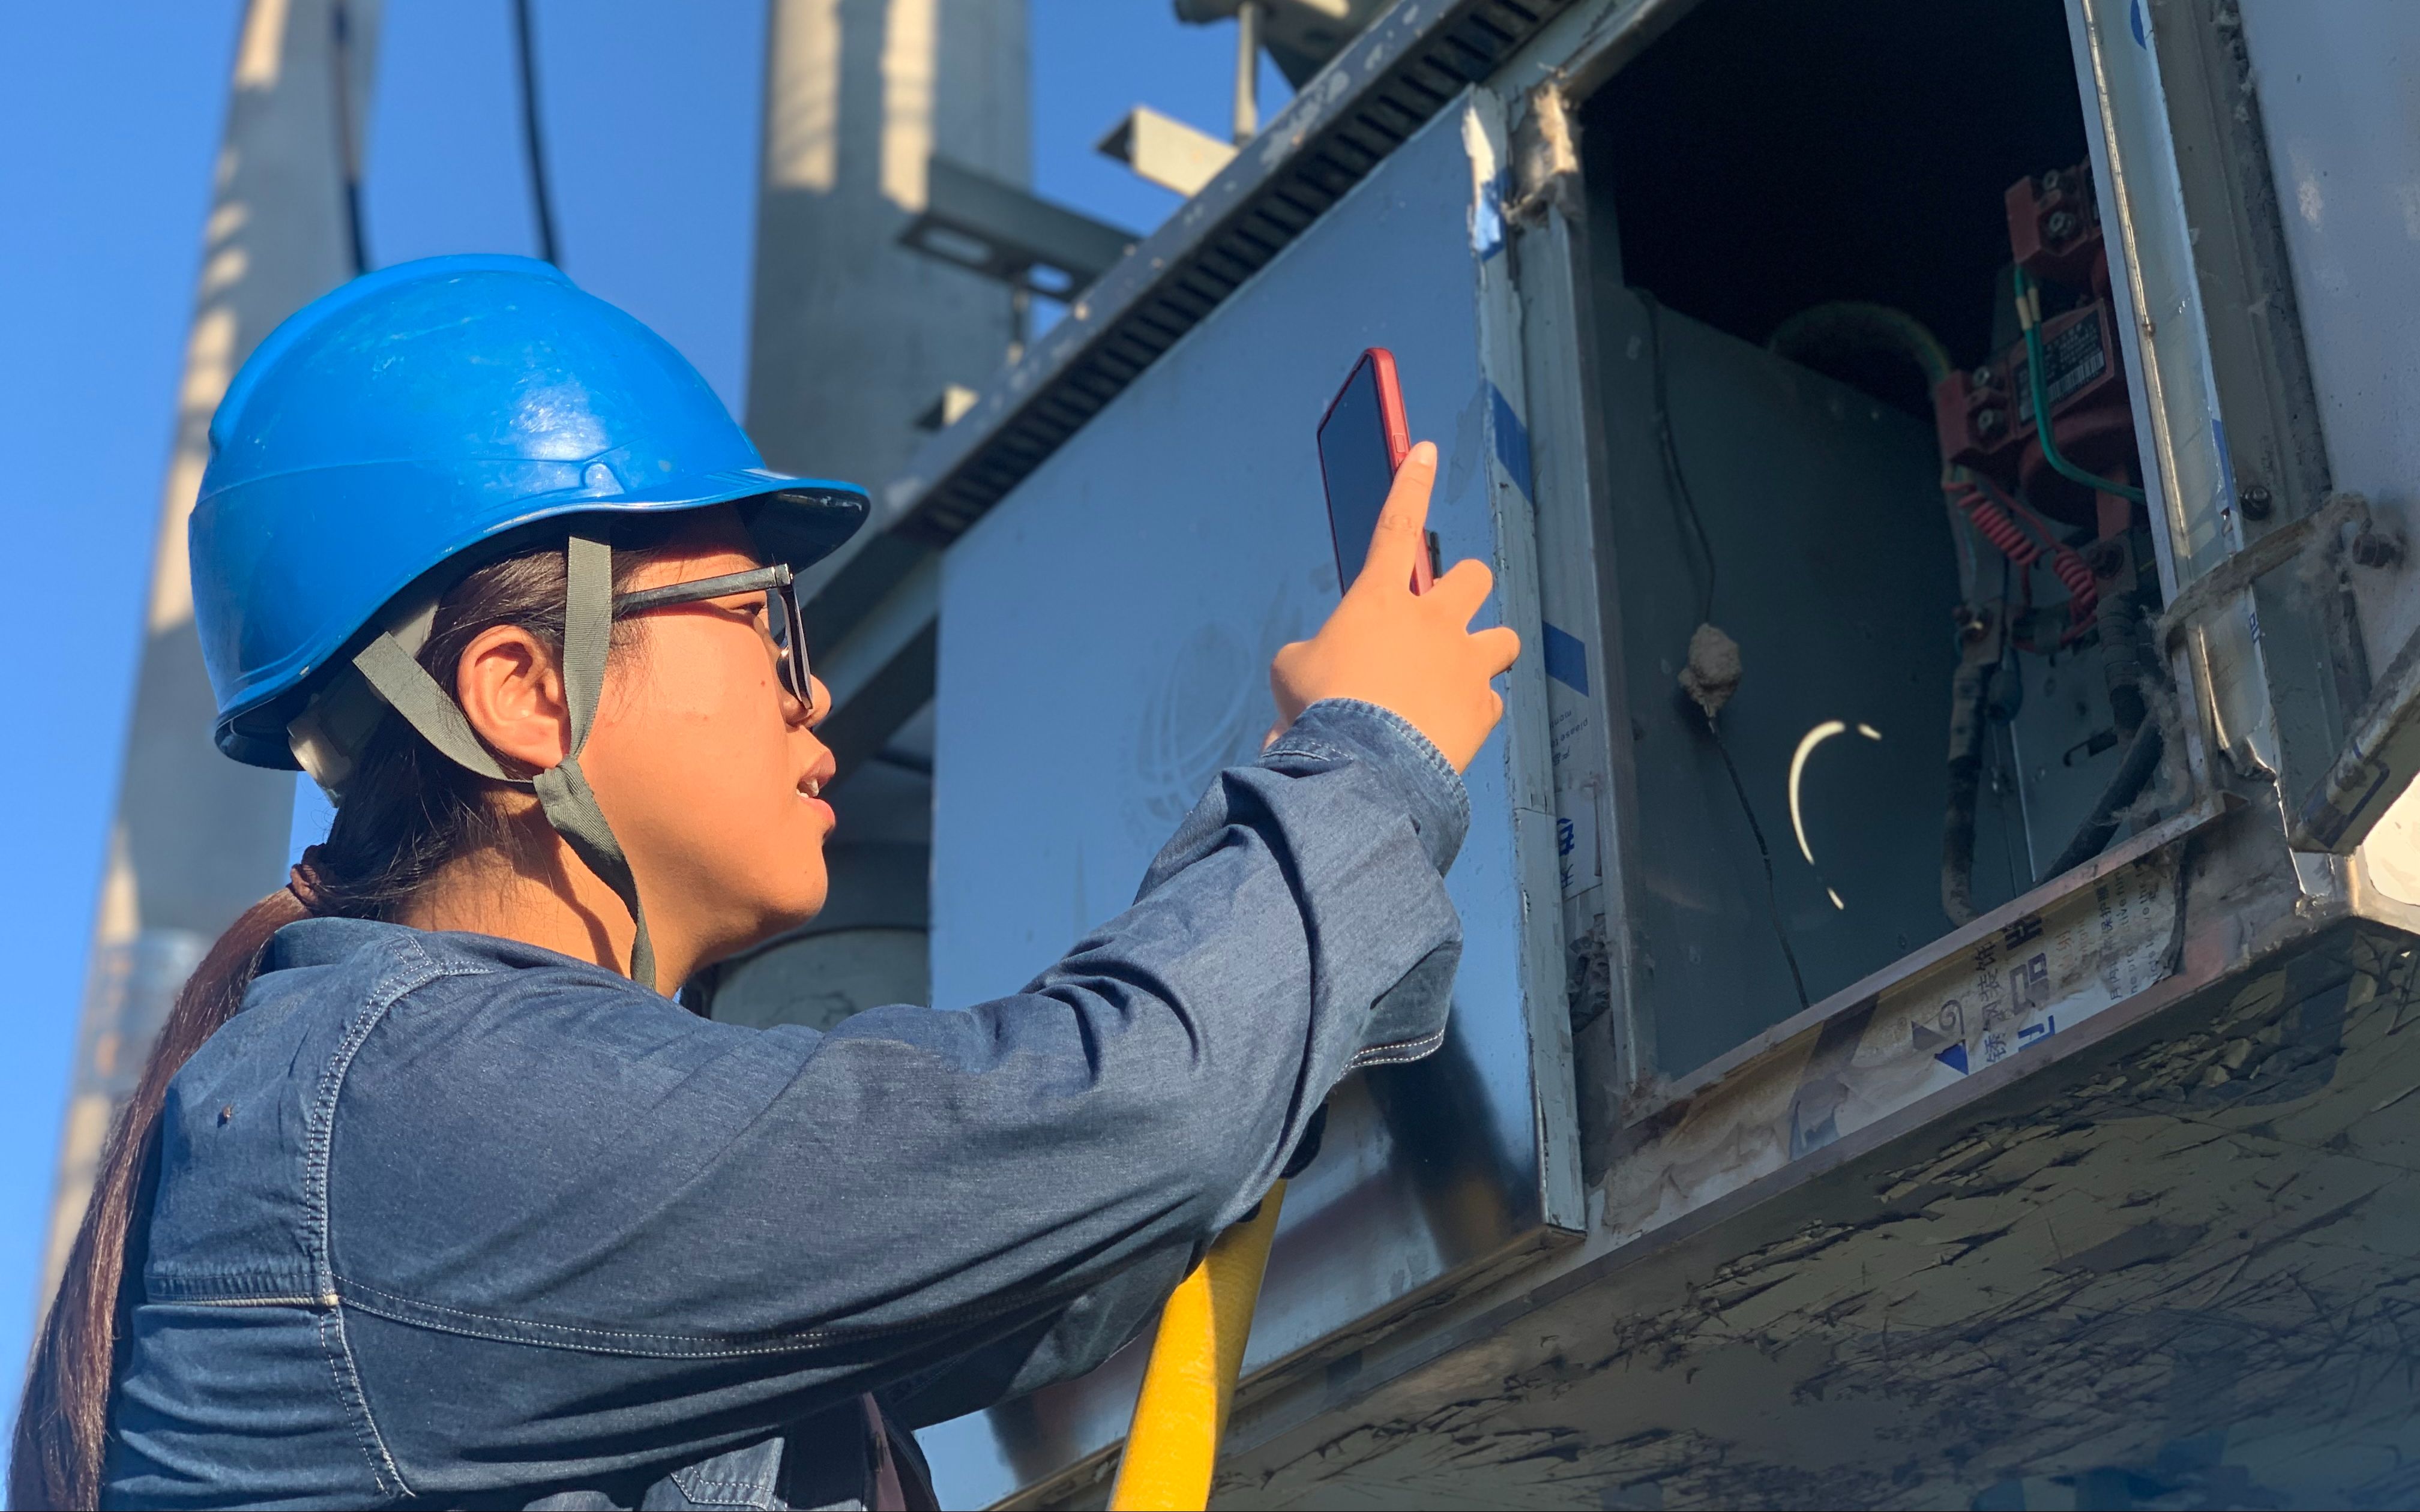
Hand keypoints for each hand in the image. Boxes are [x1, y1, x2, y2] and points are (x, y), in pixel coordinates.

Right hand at [1268, 442, 1518, 771]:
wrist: (1362, 764)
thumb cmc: (1318, 711)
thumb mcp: (1292, 674)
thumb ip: (1314, 658)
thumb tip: (1323, 674)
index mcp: (1378, 601)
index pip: (1395, 525)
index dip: (1411, 484)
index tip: (1426, 451)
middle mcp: (1432, 622)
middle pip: (1473, 577)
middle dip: (1463, 590)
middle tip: (1445, 617)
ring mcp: (1464, 663)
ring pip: (1504, 637)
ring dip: (1485, 651)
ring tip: (1461, 677)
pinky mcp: (1482, 708)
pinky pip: (1491, 701)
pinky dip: (1473, 712)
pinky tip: (1450, 731)